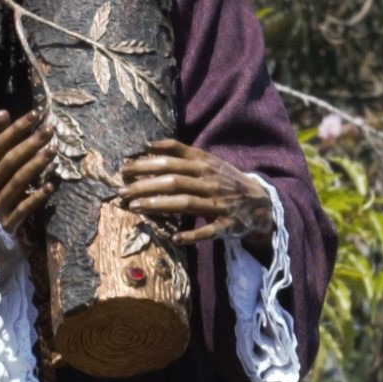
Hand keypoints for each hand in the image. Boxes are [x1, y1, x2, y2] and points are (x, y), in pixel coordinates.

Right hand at [0, 109, 55, 232]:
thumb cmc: (3, 192)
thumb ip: (1, 141)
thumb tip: (2, 111)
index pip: (0, 144)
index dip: (17, 128)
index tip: (36, 113)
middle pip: (9, 161)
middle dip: (30, 144)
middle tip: (49, 130)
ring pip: (17, 182)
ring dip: (36, 165)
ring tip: (54, 151)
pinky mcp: (8, 222)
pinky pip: (24, 208)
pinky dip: (37, 196)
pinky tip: (51, 185)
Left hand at [117, 139, 272, 248]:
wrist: (261, 202)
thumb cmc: (224, 180)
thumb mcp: (207, 160)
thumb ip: (180, 151)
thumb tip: (146, 144)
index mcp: (205, 164)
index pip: (172, 160)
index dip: (147, 163)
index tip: (124, 167)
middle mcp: (211, 181)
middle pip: (174, 181)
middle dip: (145, 185)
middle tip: (120, 192)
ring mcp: (220, 203)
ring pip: (187, 203)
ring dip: (160, 205)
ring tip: (136, 207)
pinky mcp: (228, 225)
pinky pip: (209, 231)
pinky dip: (193, 235)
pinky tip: (175, 237)